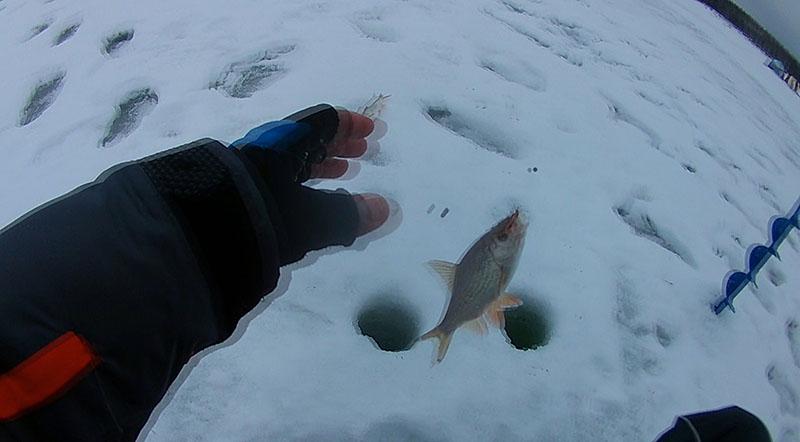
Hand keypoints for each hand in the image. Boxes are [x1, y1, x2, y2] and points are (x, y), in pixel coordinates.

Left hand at [233, 104, 389, 264]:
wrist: (202, 233)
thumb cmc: (264, 214)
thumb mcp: (312, 217)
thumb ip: (348, 214)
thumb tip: (383, 208)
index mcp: (286, 144)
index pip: (322, 121)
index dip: (349, 125)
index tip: (370, 131)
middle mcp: (268, 151)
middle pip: (309, 139)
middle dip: (339, 145)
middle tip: (362, 152)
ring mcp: (253, 170)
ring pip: (294, 159)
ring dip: (321, 163)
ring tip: (342, 173)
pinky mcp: (242, 191)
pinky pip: (281, 177)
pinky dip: (303, 181)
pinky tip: (309, 196)